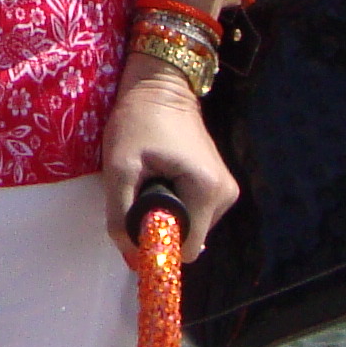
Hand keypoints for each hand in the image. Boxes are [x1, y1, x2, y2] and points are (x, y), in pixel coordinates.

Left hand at [99, 66, 237, 267]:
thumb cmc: (138, 122)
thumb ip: (120, 216)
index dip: (157, 245)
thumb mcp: (119, 168)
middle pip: (187, 239)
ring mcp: (226, 191)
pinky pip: (193, 213)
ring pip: (189, 227)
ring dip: (164, 213)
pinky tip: (161, 178)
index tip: (134, 225)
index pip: (185, 249)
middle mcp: (225, 195)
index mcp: (207, 192)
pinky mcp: (219, 185)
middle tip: (139, 191)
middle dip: (159, 226)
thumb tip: (132, 258)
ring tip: (150, 179)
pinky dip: (173, 204)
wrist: (160, 87)